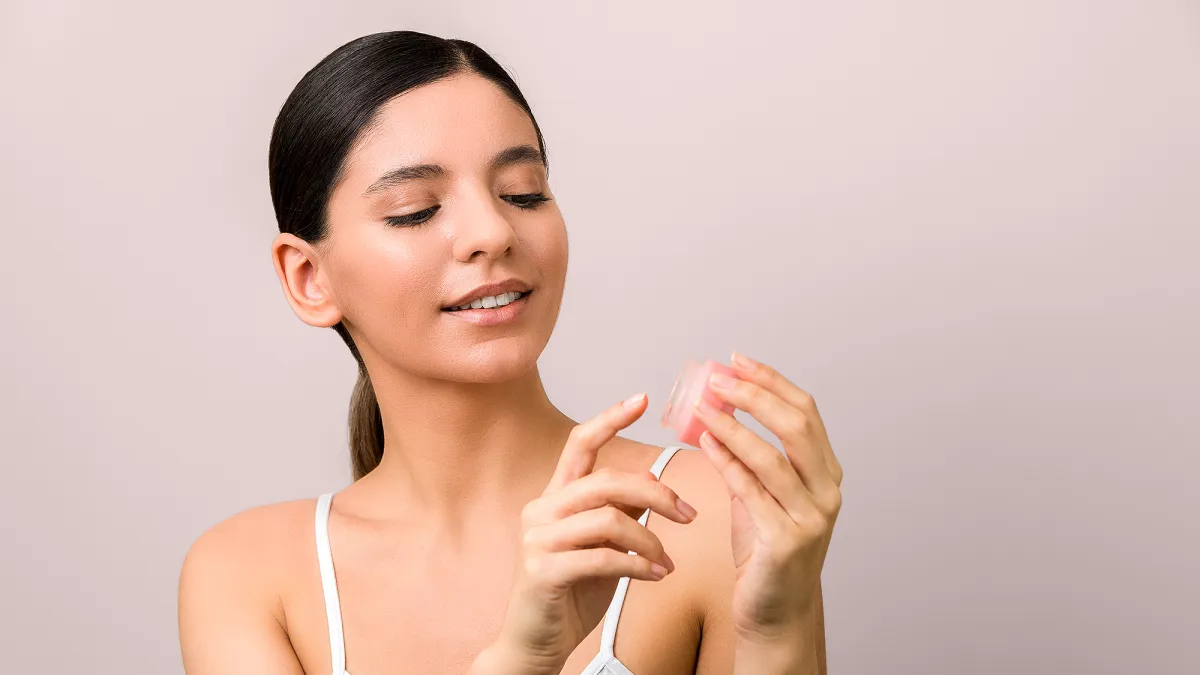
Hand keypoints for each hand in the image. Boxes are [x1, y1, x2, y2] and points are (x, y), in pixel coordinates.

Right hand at [492, 393, 698, 673]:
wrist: (534, 642)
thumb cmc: (571, 592)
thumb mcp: (601, 546)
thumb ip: (619, 515)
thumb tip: (652, 487)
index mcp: (555, 497)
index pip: (580, 444)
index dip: (610, 418)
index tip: (641, 398)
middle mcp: (541, 510)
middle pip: (607, 481)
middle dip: (657, 495)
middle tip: (689, 515)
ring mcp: (538, 540)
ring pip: (609, 520)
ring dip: (651, 540)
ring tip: (668, 561)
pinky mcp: (542, 572)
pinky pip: (603, 558)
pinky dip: (639, 566)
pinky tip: (658, 577)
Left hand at [693, 351, 843, 641]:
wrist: (775, 612)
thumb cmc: (766, 553)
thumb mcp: (759, 496)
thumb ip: (745, 459)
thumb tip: (714, 414)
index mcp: (826, 473)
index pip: (804, 411)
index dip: (771, 381)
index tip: (737, 361)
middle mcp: (828, 491)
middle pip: (796, 426)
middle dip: (755, 396)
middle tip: (718, 379)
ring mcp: (812, 518)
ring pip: (772, 458)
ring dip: (734, 427)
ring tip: (703, 407)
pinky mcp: (787, 542)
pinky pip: (752, 492)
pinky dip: (727, 463)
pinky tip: (705, 443)